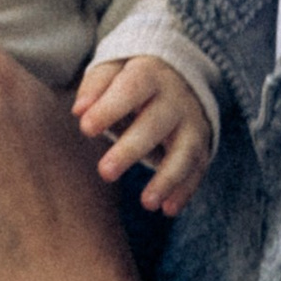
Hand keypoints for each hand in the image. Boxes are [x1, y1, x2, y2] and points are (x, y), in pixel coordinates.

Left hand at [74, 57, 213, 217]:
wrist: (177, 76)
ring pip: (184, 152)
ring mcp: (192, 123)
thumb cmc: (130, 78)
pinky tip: (168, 210)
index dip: (110, 108)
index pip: (131, 89)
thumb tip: (79, 109)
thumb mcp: (112, 71)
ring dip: (167, 179)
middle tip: (105, 173)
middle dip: (131, 149)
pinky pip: (197, 170)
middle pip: (156, 124)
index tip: (86, 128)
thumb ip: (95, 86)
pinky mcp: (201, 145)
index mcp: (149, 74)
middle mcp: (175, 99)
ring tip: (147, 203)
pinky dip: (185, 191)